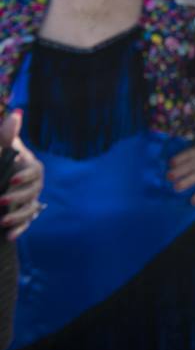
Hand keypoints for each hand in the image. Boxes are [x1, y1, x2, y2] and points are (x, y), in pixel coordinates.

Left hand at [1, 113, 44, 240]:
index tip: (12, 179)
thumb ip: (5, 135)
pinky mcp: (20, 215)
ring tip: (2, 221)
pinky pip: (26, 223)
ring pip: (31, 209)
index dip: (26, 176)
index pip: (35, 171)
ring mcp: (27, 200)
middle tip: (1, 201)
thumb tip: (16, 114)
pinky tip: (9, 235)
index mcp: (28, 166)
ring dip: (19, 216)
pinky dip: (18, 229)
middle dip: (19, 197)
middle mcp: (32, 183)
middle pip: (34, 191)